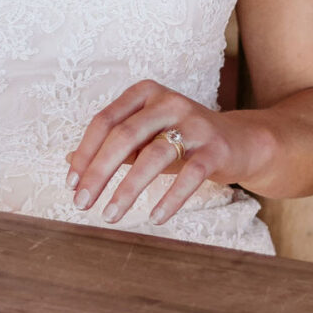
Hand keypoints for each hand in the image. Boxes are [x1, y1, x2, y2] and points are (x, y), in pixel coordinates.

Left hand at [68, 81, 240, 228]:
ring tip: (109, 215)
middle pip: (123, 136)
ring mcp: (194, 123)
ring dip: (127, 189)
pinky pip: (190, 175)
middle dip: (98, 172)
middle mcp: (168, 102)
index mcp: (145, 94)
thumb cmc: (184, 141)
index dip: (85, 153)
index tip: (72, 183)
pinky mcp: (215, 148)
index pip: (105, 121)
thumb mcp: (147, 138)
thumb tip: (70, 162)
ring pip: (153, 156)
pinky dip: (170, 199)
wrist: (242, 142)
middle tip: (81, 202)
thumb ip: (113, 146)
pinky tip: (155, 218)